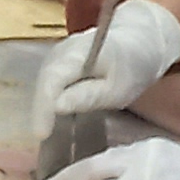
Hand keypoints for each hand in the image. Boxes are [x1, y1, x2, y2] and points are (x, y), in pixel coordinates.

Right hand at [27, 0, 179, 131]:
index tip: (41, 133)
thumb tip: (57, 106)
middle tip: (42, 137)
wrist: (139, 41)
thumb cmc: (133, 66)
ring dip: (42, 107)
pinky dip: (48, 101)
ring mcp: (57, 54)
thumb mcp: (117, 88)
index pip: (52, 80)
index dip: (43, 107)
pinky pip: (48, 82)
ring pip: (43, 82)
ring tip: (45, 131)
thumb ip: (87, 96)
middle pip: (44, 81)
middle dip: (40, 111)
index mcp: (79, 52)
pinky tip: (51, 118)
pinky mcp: (58, 62)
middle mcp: (62, 50)